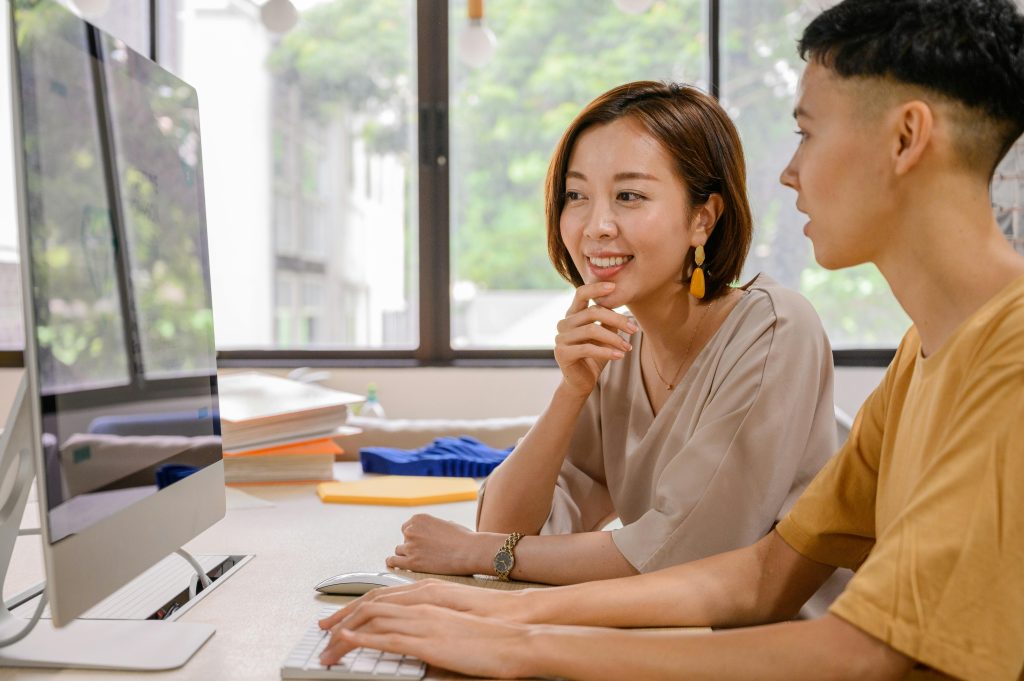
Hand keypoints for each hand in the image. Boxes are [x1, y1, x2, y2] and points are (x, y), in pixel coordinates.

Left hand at [318, 577, 527, 631]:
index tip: (338, 619)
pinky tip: (348, 640)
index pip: (382, 598)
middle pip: (370, 605)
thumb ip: (434, 629)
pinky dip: (364, 638)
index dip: (356, 607)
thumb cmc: (493, 630)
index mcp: (428, 596)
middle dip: (342, 617)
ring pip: (373, 620)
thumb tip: (419, 644)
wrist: (517, 630)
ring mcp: (424, 620)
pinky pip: (388, 637)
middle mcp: (422, 602)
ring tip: (327, 645)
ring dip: (346, 632)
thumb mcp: (456, 625)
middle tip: (321, 631)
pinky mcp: (428, 640)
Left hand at [386, 513, 499, 574]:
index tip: (421, 543)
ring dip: (407, 555)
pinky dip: (393, 563)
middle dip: (412, 546)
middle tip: (425, 553)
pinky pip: (393, 562)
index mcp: (419, 518)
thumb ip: (435, 527)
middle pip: (404, 539)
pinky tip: (396, 566)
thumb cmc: (463, 538)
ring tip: (418, 561)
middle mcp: (411, 530)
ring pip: (399, 551)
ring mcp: (410, 546)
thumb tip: (433, 531)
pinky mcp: (411, 562)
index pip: (407, 527)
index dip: (414, 536)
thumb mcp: (447, 524)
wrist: (469, 551)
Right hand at [555, 282, 635, 396]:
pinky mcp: (562, 353)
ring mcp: (560, 338)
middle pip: (592, 312)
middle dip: (617, 319)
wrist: (581, 382)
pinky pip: (588, 348)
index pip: (581, 294)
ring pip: (592, 330)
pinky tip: (620, 356)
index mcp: (572, 315)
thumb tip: (624, 308)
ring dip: (614, 338)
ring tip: (627, 347)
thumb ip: (609, 321)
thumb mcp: (605, 335)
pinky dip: (606, 352)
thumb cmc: (594, 356)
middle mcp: (563, 323)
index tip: (614, 286)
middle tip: (634, 329)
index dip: (596, 288)